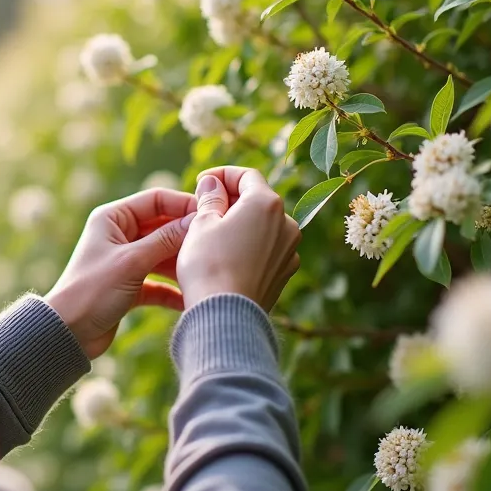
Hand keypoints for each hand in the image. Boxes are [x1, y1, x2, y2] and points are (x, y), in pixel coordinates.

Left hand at [45, 188, 196, 358]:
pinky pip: (158, 281)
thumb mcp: (132, 262)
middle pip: (162, 227)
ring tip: (203, 270)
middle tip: (211, 245)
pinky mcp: (130, 286)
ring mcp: (125, 261)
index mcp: (113, 218)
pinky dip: (172, 288)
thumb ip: (165, 240)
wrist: (67, 333)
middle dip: (185, 236)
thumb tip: (196, 220)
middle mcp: (119, 235)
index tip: (209, 214)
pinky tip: (189, 298)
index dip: (182, 205)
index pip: (155, 200)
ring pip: (162, 254)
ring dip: (180, 263)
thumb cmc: (92, 291)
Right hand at [177, 167, 300, 311]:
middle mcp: (286, 223)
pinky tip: (228, 257)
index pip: (246, 175)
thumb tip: (213, 183)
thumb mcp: (201, 224)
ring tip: (214, 235)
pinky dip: (249, 246)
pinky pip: (267, 250)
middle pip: (257, 200)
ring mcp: (289, 250)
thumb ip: (210, 197)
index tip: (201, 182)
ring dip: (241, 224)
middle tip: (203, 209)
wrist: (225, 316)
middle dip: (231, 200)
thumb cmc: (209, 265)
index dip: (222, 174)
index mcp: (266, 203)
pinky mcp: (285, 273)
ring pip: (263, 226)